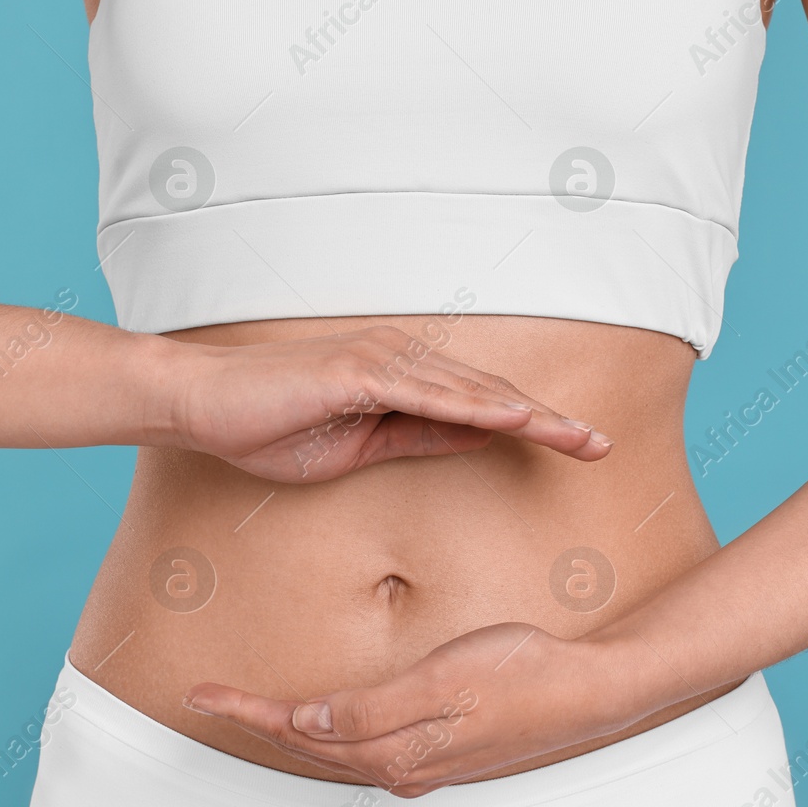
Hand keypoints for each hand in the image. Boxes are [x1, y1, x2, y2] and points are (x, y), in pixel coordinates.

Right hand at [163, 326, 613, 482]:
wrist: (204, 405)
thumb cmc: (272, 425)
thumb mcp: (359, 447)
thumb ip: (418, 439)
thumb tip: (478, 441)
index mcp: (403, 379)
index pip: (483, 405)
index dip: (535, 425)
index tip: (581, 446)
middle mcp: (401, 359)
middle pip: (492, 394)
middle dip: (551, 421)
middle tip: (603, 446)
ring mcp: (382, 361)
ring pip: (472, 393)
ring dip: (529, 416)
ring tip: (578, 438)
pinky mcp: (357, 372)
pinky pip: (427, 395)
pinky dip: (475, 409)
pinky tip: (514, 422)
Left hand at [180, 623, 640, 796]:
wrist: (588, 692)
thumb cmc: (522, 675)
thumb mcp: (440, 681)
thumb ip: (370, 707)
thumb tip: (308, 719)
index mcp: (392, 749)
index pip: (298, 730)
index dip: (246, 710)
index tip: (203, 692)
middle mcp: (400, 766)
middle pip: (308, 743)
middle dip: (256, 720)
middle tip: (211, 695)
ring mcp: (422, 762)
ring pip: (335, 748)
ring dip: (290, 728)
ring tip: (254, 706)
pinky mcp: (440, 750)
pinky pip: (366, 746)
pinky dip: (332, 731)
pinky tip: (329, 719)